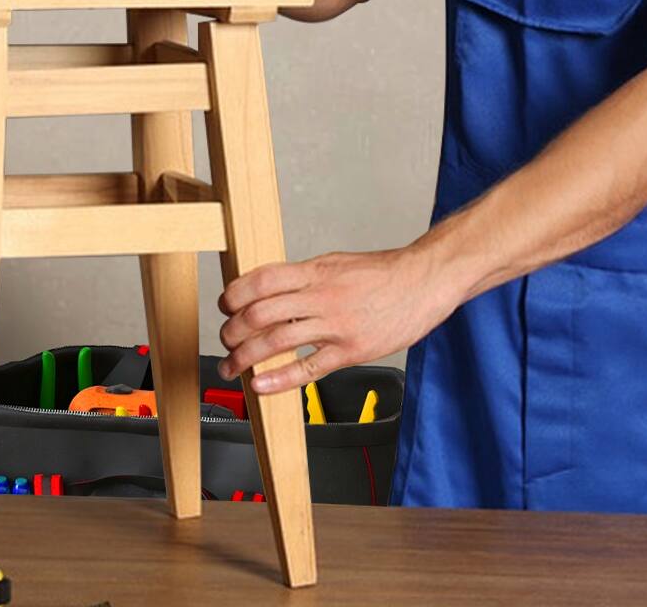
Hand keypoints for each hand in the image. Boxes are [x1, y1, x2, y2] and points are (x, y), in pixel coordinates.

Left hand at [215, 245, 460, 394]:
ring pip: (277, 341)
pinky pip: (308, 368)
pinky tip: (260, 385)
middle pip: (261, 313)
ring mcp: (335, 325)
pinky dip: (279, 378)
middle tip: (224, 340)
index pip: (261, 280)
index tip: (224, 305)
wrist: (422, 282)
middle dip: (234, 330)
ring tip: (232, 366)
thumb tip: (271, 288)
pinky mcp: (351, 351)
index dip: (235, 294)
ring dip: (246, 356)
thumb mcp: (335, 262)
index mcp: (315, 271)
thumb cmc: (381, 273)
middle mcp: (320, 296)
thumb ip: (304, 276)